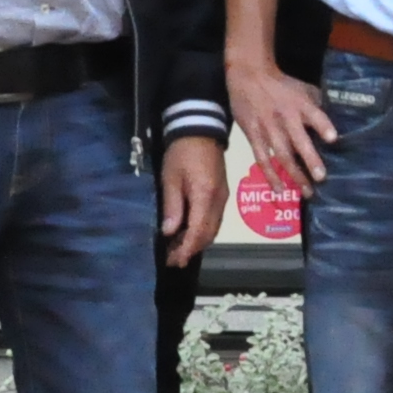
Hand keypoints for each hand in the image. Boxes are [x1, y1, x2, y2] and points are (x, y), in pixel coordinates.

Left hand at [158, 136, 226, 263]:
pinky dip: (203, 231)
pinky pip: (215, 220)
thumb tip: (170, 232)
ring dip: (197, 242)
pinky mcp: (222, 194)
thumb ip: (172, 206)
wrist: (200, 131)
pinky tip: (189, 232)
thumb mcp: (171, 178)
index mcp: (204, 195)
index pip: (198, 230)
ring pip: (214, 228)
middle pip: (209, 233)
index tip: (175, 261)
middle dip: (192, 249)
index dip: (187, 249)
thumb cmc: (182, 153)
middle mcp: (218, 200)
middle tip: (173, 259)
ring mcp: (223, 198)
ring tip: (178, 249)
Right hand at [228, 54, 338, 192]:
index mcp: (300, 104)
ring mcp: (268, 128)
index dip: (323, 126)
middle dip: (310, 160)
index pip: (314, 115)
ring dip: (295, 175)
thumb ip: (318, 105)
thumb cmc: (282, 86)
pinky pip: (263, 159)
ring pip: (282, 155)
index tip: (333, 138)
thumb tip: (338, 120)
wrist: (249, 77)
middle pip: (298, 141)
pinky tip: (280, 191)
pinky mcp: (254, 136)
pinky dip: (271, 176)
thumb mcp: (303, 89)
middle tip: (322, 178)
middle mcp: (285, 118)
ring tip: (307, 191)